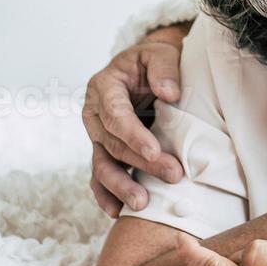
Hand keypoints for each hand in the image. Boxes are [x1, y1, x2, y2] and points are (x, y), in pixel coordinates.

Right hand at [83, 34, 186, 216]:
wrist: (145, 69)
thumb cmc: (153, 61)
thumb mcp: (160, 53)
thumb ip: (164, 69)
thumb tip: (169, 94)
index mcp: (104, 88)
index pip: (115, 115)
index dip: (133, 135)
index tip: (154, 152)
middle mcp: (94, 114)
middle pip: (112, 144)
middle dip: (141, 163)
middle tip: (173, 175)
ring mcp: (97, 135)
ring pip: (102, 165)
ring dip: (121, 186)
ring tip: (141, 204)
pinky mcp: (105, 151)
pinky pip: (100, 175)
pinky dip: (106, 194)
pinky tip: (117, 212)